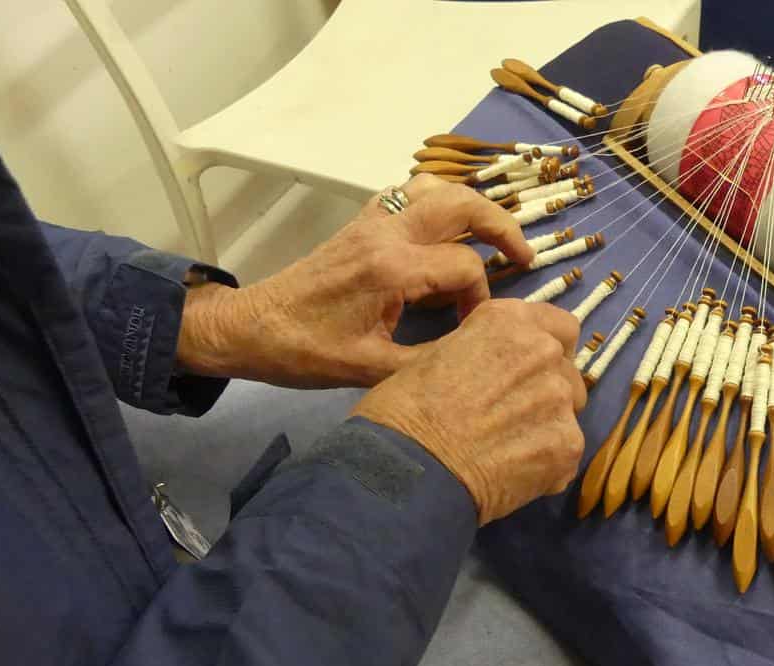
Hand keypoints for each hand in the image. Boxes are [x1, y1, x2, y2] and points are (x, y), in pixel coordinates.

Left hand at [177, 174, 533, 387]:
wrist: (250, 328)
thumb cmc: (305, 352)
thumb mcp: (371, 369)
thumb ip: (430, 360)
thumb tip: (478, 353)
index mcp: (391, 269)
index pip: (465, 267)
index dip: (482, 299)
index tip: (474, 328)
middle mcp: (386, 233)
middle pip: (462, 203)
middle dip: (502, 226)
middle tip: (523, 256)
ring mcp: (372, 221)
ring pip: (435, 187)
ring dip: (470, 206)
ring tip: (490, 237)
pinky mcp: (361, 222)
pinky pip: (407, 193)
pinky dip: (435, 202)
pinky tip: (444, 232)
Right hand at [354, 299, 586, 524]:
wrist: (408, 467)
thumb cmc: (403, 410)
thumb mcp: (439, 356)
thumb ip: (482, 353)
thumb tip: (494, 369)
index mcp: (508, 321)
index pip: (561, 327)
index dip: (547, 351)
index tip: (530, 372)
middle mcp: (542, 350)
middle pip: (567, 372)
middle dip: (547, 392)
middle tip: (511, 418)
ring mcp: (559, 397)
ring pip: (568, 414)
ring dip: (547, 429)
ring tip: (507, 451)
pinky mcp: (567, 443)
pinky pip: (566, 454)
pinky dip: (546, 467)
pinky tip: (511, 477)